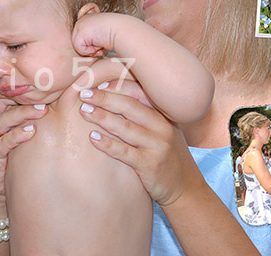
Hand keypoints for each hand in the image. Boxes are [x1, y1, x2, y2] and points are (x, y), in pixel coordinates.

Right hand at [0, 95, 47, 165]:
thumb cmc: (13, 156)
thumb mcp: (20, 134)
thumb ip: (29, 118)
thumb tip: (52, 101)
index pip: (4, 95)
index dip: (20, 89)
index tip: (42, 86)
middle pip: (2, 103)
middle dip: (22, 98)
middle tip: (45, 96)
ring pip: (5, 119)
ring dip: (24, 113)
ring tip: (43, 110)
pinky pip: (5, 141)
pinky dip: (18, 135)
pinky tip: (32, 131)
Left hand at [71, 7, 118, 57]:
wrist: (122, 30)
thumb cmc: (117, 33)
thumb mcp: (103, 32)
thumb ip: (93, 36)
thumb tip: (89, 48)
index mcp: (88, 17)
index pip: (83, 36)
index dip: (92, 43)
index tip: (102, 41)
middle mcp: (82, 20)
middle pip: (79, 41)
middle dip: (90, 47)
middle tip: (101, 46)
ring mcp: (80, 25)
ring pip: (78, 45)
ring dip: (91, 49)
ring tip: (101, 44)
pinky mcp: (80, 33)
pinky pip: (79, 49)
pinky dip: (89, 51)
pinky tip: (98, 46)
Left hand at [79, 86, 200, 205]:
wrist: (186, 187)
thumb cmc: (169, 156)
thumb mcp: (164, 131)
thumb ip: (147, 116)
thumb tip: (116, 99)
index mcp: (165, 115)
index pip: (140, 93)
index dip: (118, 86)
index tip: (98, 83)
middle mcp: (163, 127)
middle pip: (130, 106)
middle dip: (105, 98)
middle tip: (84, 94)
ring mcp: (157, 145)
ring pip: (125, 127)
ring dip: (102, 117)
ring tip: (84, 110)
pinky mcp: (150, 165)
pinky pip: (124, 152)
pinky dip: (107, 144)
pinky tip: (92, 138)